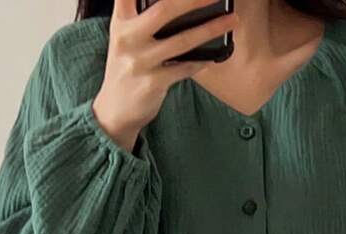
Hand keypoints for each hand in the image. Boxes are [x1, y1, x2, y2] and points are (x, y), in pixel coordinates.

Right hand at [92, 0, 238, 151]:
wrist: (114, 111)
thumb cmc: (126, 68)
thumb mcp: (124, 37)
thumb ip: (141, 17)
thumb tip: (181, 5)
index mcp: (121, 21)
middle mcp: (128, 37)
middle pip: (165, 8)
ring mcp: (141, 61)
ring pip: (182, 40)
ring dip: (210, 29)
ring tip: (231, 20)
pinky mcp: (153, 83)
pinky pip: (185, 68)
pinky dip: (202, 60)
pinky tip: (215, 54)